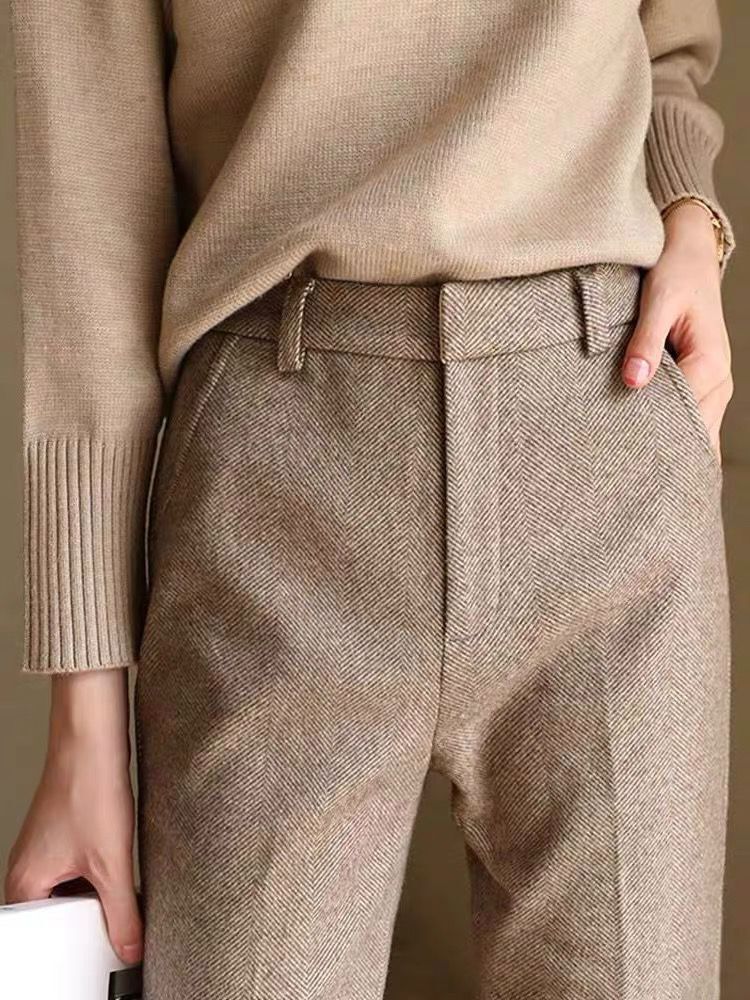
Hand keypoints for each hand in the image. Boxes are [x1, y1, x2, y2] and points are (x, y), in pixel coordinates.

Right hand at [4, 671, 142, 965]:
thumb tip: (130, 948)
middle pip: (57, 914)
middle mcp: (27, 867)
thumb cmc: (88, 788)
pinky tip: (118, 861)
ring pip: (70, 889)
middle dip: (88, 918)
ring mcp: (44, 848)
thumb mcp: (112, 863)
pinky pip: (78, 866)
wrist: (93, 736)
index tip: (97, 953)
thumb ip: (122, 913)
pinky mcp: (63, 831)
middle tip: (114, 920)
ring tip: (118, 884)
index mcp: (24, 885)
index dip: (72, 946)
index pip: (41, 938)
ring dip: (95, 891)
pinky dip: (98, 870)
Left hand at [621, 200, 732, 460]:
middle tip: (629, 480)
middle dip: (666, 455)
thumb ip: (645, 343)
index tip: (625, 458)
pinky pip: (692, 419)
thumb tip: (634, 382)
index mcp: (710, 364)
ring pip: (696, 431)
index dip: (655, 438)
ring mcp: (712, 386)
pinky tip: (649, 453)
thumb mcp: (657, 302)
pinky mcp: (699, 384)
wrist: (690, 253)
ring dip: (670, 448)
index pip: (684, 418)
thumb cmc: (675, 273)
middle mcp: (717, 381)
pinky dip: (674, 434)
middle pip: (694, 434)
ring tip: (635, 474)